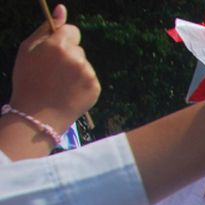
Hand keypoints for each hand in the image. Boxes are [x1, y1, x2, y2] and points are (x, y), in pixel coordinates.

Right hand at [9, 5, 98, 136]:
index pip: (72, 31)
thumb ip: (46, 28)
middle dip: (68, 56)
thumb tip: (62, 9)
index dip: (63, 40)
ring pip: (84, 64)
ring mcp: (88, 73)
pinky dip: (82, 83)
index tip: (55, 51)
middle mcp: (77, 58)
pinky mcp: (95, 87)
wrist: (38, 115)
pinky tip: (69, 92)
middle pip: (78, 48)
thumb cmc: (28, 80)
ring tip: (60, 84)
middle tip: (53, 72)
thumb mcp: (28, 50)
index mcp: (58, 45)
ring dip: (75, 70)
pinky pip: (90, 78)